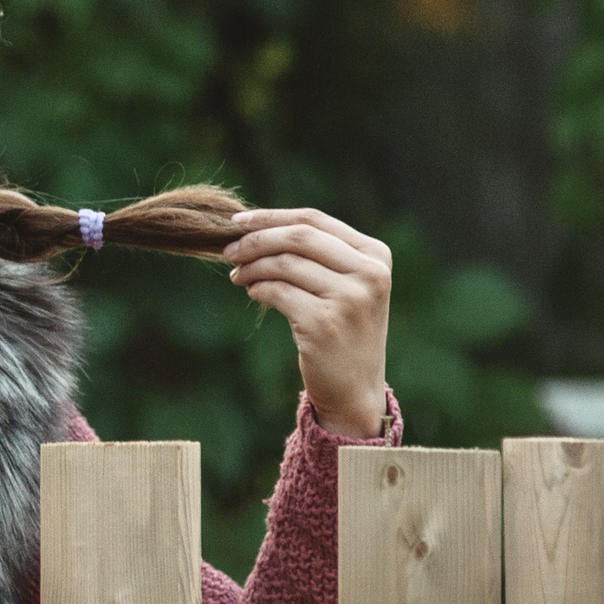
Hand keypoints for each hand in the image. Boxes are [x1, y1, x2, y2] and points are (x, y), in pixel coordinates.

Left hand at [223, 209, 392, 437]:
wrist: (355, 387)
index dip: (270, 216)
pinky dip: (257, 288)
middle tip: (228, 250)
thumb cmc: (343, 329)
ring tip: (238, 275)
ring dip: (251, 267)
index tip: (237, 220)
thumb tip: (254, 225)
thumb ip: (316, 253)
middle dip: (255, 239)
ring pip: (284, 263)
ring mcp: (349, 298)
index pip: (314, 219)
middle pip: (297, 236)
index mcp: (376, 255)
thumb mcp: (345, 285)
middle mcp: (369, 273)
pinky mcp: (324, 322)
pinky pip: (276, 291)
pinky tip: (252, 292)